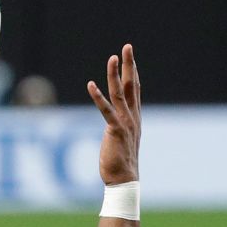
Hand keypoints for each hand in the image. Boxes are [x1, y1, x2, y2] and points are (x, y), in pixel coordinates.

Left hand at [87, 43, 140, 185]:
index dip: (134, 73)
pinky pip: (106, 110)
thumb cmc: (120, 162)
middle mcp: (133, 117)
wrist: (124, 179)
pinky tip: (91, 84)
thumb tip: (114, 125)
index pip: (135, 90)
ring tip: (113, 57)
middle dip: (129, 65)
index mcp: (134, 118)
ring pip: (121, 93)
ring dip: (115, 74)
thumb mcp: (122, 140)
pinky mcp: (115, 130)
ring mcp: (125, 122)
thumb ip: (119, 128)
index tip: (131, 58)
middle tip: (127, 46)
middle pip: (132, 85)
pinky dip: (98, 97)